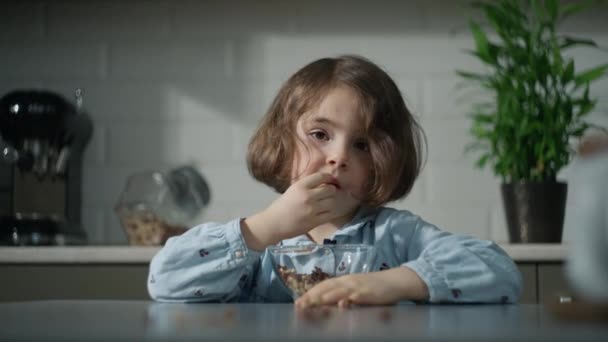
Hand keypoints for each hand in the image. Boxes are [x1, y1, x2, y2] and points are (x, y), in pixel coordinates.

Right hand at [242, 172, 354, 249]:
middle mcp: (307, 196)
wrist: (273, 223)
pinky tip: (327, 212)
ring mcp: (311, 210)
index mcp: (300, 186)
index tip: (331, 180)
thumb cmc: (282, 206)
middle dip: (332, 191)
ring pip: (332, 202)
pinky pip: (330, 214)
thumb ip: (307, 186)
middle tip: (330, 193)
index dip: (329, 178)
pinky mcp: (314, 221)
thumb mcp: (293, 190)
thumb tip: (324, 181)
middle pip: (330, 189)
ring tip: (328, 203)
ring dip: (332, 202)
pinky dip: (331, 212)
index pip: (321, 177)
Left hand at [294, 267, 428, 308]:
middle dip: (311, 297)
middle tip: (299, 306)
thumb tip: (329, 303)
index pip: (323, 286)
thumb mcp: (356, 290)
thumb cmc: (375, 288)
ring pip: (337, 291)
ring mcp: (357, 286)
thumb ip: (343, 295)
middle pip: (326, 288)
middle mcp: (348, 281)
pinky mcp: (368, 292)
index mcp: (344, 280)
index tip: (298, 302)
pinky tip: (341, 305)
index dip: (310, 293)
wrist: (396, 281)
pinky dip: (348, 300)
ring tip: (311, 305)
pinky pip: (356, 296)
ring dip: (323, 298)